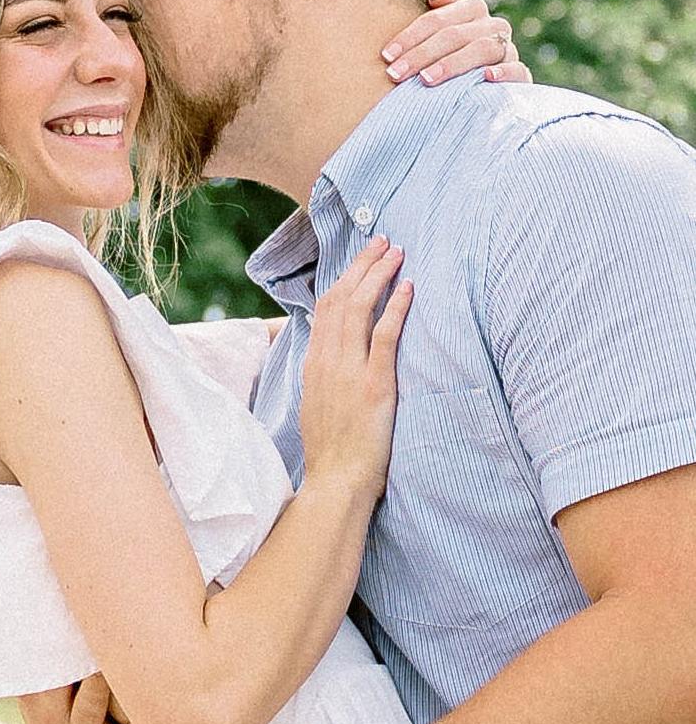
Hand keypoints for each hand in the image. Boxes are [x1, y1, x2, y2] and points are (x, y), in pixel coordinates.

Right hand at [300, 235, 411, 501]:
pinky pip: (384, 337)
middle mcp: (327, 360)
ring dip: (379, 276)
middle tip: (383, 241)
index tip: (363, 259)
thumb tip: (337, 356)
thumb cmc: (332, 451)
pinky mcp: (373, 385)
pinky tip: (408, 288)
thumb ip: (327, 375)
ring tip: (397, 253)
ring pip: (359, 308)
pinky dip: (396, 308)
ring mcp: (348, 371)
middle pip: (342, 297)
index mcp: (314, 363)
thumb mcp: (318, 404)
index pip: (326, 307)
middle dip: (363, 265)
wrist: (336, 481)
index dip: (345, 277)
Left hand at [381, 0, 531, 85]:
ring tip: (426, 80)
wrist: (478, 87)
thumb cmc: (444, 57)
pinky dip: (503, 73)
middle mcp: (493, 26)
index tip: (386, 56)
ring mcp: (507, 49)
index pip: (438, 19)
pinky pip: (518, 70)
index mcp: (471, 10)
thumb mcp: (435, 34)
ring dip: (452, 64)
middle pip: (455, 35)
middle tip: (395, 73)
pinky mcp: (520, 75)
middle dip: (422, 54)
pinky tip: (485, 78)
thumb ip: (434, 8)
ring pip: (483, 49)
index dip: (410, 36)